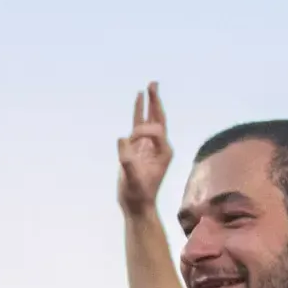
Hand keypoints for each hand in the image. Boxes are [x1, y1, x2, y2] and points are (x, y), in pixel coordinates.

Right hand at [115, 83, 174, 216]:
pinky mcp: (139, 148)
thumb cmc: (138, 194)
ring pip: (149, 119)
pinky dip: (139, 113)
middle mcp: (159, 146)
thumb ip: (128, 161)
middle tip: (154, 83)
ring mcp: (149, 146)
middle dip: (156, 101)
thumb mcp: (133, 180)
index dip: (141, 133)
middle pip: (159, 118)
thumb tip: (122, 139)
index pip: (156, 131)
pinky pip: (138, 126)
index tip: (129, 145)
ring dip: (149, 103)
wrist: (136, 204)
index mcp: (164, 152)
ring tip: (149, 86)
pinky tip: (138, 101)